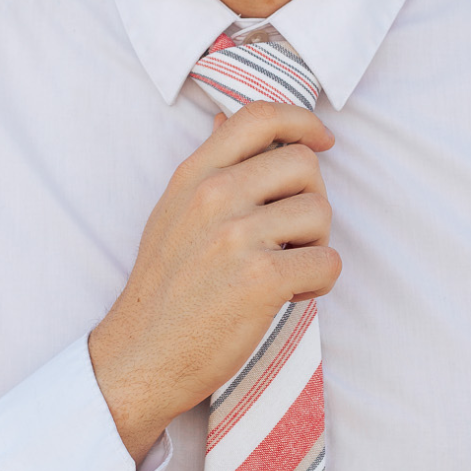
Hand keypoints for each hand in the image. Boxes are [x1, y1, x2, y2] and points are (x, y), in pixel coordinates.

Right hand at [90, 101, 340, 460]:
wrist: (142, 354)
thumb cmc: (164, 287)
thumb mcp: (172, 212)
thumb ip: (207, 167)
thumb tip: (226, 117)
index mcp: (194, 175)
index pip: (259, 117)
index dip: (302, 121)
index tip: (321, 140)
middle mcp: (214, 197)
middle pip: (305, 164)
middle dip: (312, 198)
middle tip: (293, 234)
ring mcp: (237, 237)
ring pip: (321, 213)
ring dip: (316, 244)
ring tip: (286, 268)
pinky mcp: (261, 279)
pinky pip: (327, 262)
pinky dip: (319, 282)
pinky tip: (290, 294)